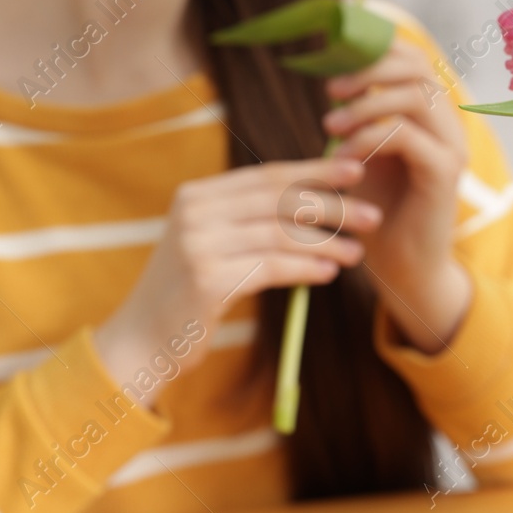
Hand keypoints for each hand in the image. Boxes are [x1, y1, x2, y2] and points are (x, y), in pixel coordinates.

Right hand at [93, 156, 380, 404]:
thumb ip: (248, 218)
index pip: (267, 175)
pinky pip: (271, 267)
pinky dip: (305, 267)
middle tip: (371, 214)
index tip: (356, 171)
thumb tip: (316, 199)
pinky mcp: (206, 280)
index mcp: (196, 194)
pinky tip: (329, 271)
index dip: (315, 171)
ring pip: (280, 233)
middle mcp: (195, 212)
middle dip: (331, 205)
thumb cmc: (187, 293)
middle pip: (279, 199)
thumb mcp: (211, 243)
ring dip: (326, 243)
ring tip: (357, 252)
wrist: (141, 341)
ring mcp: (198, 244)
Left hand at [322, 37, 471, 352]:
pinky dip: (368, 140)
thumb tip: (331, 73)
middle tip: (331, 91)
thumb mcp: (363, 152)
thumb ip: (358, 115)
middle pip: (418, 66)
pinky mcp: (444, 172)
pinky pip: (406, 136)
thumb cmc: (378, 209)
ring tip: (329, 128)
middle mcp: (448, 123)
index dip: (376, 49)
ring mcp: (451, 146)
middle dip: (369, 71)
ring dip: (364, 106)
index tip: (334, 65)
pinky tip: (343, 158)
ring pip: (413, 97)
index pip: (414, 56)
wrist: (403, 267)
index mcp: (431, 112)